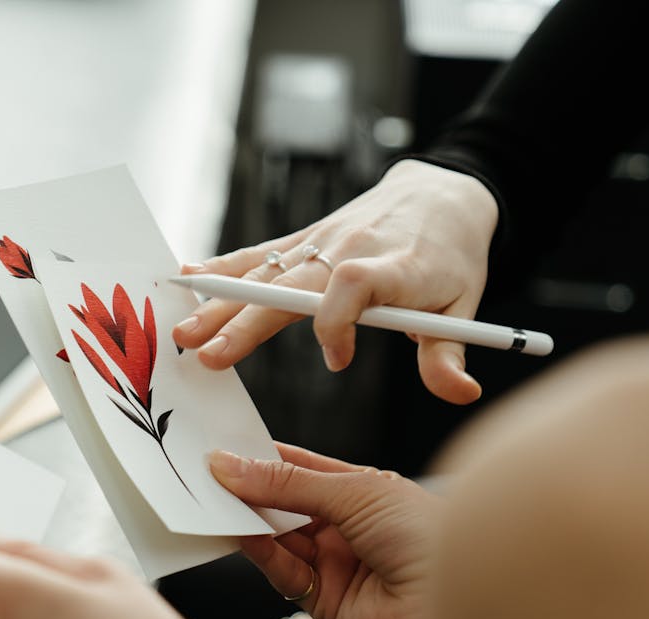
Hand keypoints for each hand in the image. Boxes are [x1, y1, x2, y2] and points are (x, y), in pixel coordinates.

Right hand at [174, 159, 497, 403]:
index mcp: (393, 267)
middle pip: (290, 285)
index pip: (354, 285)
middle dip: (248, 321)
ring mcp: (319, 243)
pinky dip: (221, 266)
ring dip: (221, 302)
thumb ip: (448, 355)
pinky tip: (186, 277)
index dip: (337, 323)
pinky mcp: (302, 240)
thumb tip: (460, 394)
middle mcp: (348, 250)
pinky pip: (258, 254)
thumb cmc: (451, 255)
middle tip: (210, 355)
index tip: (339, 359)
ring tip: (185, 331)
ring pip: (264, 273)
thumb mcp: (463, 307)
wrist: (440, 194)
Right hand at [210, 443, 441, 618]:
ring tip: (213, 499)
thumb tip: (230, 463)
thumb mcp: (353, 492)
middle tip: (204, 472)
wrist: (458, 600)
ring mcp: (334, 565)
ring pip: (276, 539)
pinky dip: (259, 553)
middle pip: (281, 505)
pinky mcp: (324, 603)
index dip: (262, 457)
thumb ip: (287, 482)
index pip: (300, 468)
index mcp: (361, 491)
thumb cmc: (424, 534)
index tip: (222, 444)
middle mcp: (346, 528)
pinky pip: (282, 573)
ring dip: (247, 520)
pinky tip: (242, 533)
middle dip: (246, 490)